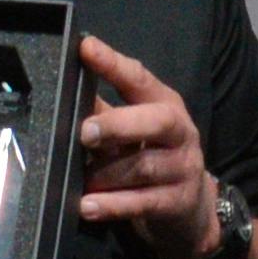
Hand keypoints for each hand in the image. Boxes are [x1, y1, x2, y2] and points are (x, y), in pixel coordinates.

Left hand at [70, 34, 224, 258]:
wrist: (192, 209)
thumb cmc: (154, 158)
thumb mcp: (134, 132)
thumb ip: (104, 114)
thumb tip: (65, 94)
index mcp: (165, 105)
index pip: (140, 79)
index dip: (114, 64)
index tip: (86, 48)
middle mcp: (180, 132)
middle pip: (156, 121)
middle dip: (119, 124)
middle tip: (85, 132)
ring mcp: (183, 168)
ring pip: (143, 166)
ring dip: (107, 173)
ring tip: (82, 179)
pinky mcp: (178, 202)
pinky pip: (143, 203)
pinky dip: (113, 205)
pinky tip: (88, 207)